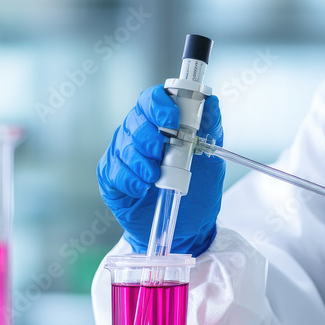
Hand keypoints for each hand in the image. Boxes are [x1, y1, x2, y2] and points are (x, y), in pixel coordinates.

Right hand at [97, 85, 224, 255]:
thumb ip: (211, 128)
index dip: (158, 106)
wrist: (190, 225)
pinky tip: (142, 188)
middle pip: (134, 121)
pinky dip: (129, 180)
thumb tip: (211, 101)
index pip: (151, 100)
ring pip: (123, 147)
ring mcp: (122, 154)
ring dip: (140, 161)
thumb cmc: (200, 186)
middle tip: (162, 153)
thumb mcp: (212, 157)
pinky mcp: (111, 178)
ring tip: (155, 176)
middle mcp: (137, 133)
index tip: (171, 121)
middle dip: (149, 137)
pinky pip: (113, 172)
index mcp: (160, 121)